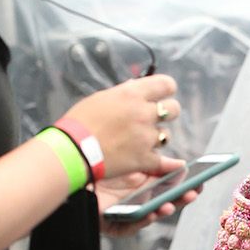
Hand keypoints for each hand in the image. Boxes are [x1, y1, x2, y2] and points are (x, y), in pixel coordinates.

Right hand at [64, 75, 181, 180]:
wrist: (72, 150)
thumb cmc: (80, 123)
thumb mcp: (101, 98)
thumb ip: (123, 94)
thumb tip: (135, 87)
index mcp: (132, 94)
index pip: (166, 85)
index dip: (167, 89)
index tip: (164, 94)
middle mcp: (143, 113)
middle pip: (174, 109)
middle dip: (167, 113)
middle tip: (157, 118)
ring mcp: (145, 137)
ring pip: (167, 136)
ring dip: (158, 138)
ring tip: (144, 141)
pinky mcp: (144, 159)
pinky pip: (165, 162)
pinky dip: (169, 164)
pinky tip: (176, 165)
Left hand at [95, 161, 199, 238]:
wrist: (70, 166)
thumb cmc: (99, 162)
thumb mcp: (132, 160)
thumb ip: (156, 165)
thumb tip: (182, 165)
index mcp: (143, 184)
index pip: (169, 188)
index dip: (184, 187)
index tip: (200, 183)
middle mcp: (137, 199)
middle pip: (164, 202)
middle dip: (180, 200)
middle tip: (193, 193)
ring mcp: (126, 212)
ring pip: (150, 215)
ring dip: (162, 211)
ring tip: (169, 205)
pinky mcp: (113, 224)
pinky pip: (130, 227)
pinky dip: (142, 220)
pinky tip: (150, 212)